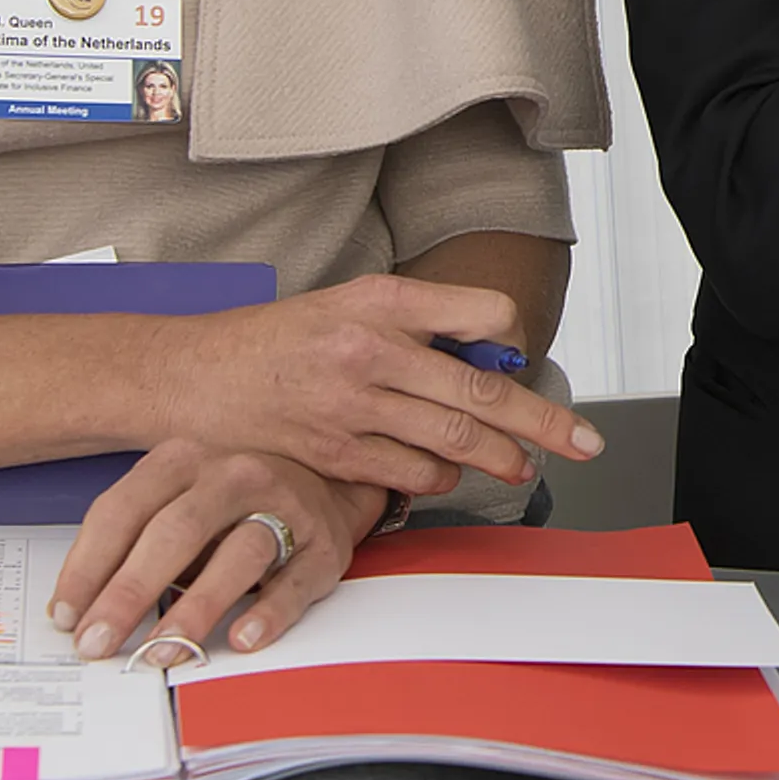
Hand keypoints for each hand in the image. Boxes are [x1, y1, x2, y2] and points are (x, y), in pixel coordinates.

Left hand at [54, 443, 383, 661]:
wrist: (329, 479)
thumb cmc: (236, 499)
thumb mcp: (178, 497)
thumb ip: (134, 537)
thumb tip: (79, 608)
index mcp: (183, 460)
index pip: (122, 511)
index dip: (88, 567)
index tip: (66, 616)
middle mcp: (233, 475)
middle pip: (174, 532)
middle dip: (129, 594)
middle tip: (98, 643)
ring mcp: (284, 506)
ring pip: (238, 554)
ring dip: (195, 608)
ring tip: (161, 652)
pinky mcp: (324, 545)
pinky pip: (296, 581)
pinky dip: (269, 612)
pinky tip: (242, 638)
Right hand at [143, 273, 601, 500]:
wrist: (191, 375)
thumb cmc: (276, 339)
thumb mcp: (346, 303)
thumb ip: (415, 323)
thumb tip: (487, 356)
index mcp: (382, 300)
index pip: (485, 312)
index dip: (513, 340)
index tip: (519, 358)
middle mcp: (371, 349)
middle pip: (484, 393)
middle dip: (546, 423)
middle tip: (587, 443)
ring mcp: (353, 405)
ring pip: (455, 442)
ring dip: (500, 459)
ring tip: (523, 466)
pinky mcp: (334, 453)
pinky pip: (410, 474)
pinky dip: (439, 479)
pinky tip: (447, 476)